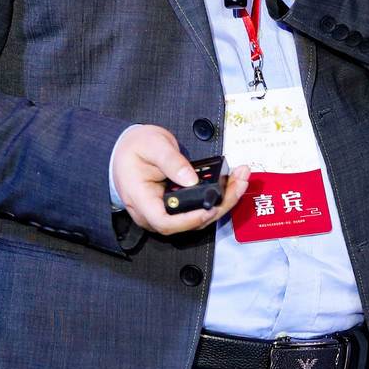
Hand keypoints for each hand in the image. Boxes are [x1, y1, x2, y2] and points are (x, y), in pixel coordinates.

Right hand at [110, 123, 251, 236]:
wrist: (126, 149)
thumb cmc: (135, 147)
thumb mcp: (152, 145)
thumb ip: (171, 161)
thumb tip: (191, 179)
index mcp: (141, 199)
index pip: (164, 222)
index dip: (188, 220)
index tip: (209, 208)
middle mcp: (152, 212)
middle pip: (188, 223)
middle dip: (219, 206)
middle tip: (240, 183)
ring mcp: (165, 211)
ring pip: (197, 217)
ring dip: (224, 201)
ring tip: (242, 178)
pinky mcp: (177, 206)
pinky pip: (198, 207)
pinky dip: (218, 196)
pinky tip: (233, 180)